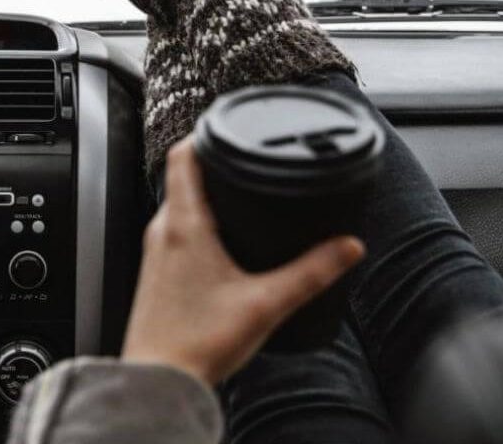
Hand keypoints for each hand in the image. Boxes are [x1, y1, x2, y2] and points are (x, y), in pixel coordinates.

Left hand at [121, 138, 364, 384]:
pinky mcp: (155, 272)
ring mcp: (154, 251)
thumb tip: (348, 246)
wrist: (159, 379)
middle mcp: (161, 231)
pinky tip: (221, 240)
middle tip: (244, 160)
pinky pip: (174, 230)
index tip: (226, 124)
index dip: (203, 133)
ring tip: (238, 194)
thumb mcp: (267, 303)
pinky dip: (197, 222)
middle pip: (183, 178)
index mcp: (183, 225)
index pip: (182, 156)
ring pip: (178, 205)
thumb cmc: (198, 343)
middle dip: (213, 165)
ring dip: (205, 194)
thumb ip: (312, 272)